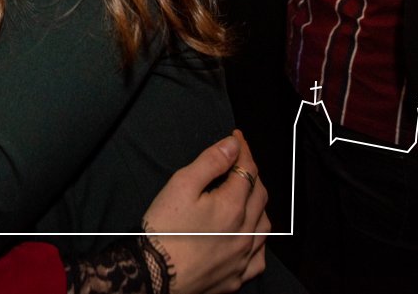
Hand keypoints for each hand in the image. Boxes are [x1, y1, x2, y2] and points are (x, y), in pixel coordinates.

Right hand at [143, 131, 269, 293]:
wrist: (153, 275)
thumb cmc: (163, 230)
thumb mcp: (181, 185)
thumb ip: (210, 162)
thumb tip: (232, 146)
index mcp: (232, 207)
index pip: (247, 170)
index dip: (243, 149)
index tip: (236, 138)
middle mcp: (244, 233)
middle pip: (259, 195)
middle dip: (251, 173)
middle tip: (239, 161)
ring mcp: (242, 258)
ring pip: (264, 226)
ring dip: (258, 205)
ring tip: (246, 195)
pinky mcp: (236, 278)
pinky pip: (259, 258)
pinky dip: (258, 242)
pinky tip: (248, 237)